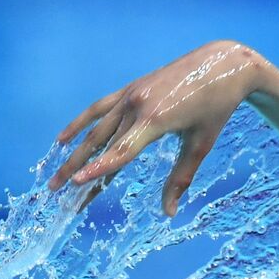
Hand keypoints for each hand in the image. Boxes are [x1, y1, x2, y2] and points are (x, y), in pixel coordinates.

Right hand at [48, 41, 263, 214]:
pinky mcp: (131, 88)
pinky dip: (81, 123)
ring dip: (75, 152)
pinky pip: (100, 107)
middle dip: (77, 168)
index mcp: (156, 119)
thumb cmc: (216, 109)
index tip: (77, 184)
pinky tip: (64, 139)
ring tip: (58, 175)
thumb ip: (180, 178)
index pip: (121, 150)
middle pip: (101, 142)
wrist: (223, 65)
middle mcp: (138, 104)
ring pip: (96, 128)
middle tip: (55, 191)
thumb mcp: (201, 145)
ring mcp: (132, 94)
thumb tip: (169, 213)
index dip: (98, 169)